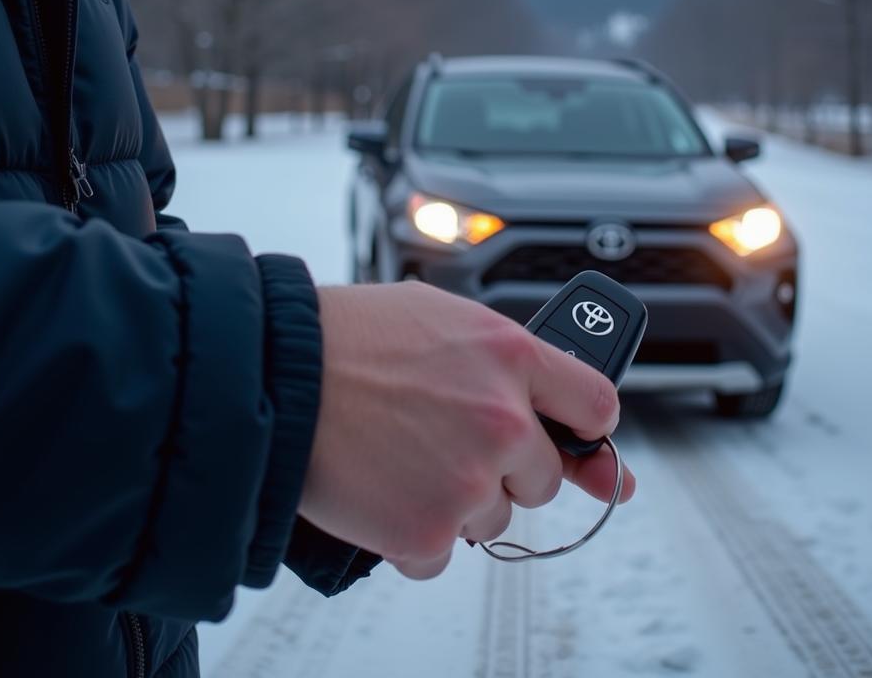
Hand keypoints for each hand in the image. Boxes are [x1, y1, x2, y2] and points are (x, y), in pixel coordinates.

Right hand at [299, 282, 635, 579]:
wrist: (274, 373)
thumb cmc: (348, 337)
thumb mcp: (440, 318)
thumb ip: (510, 362)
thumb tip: (566, 419)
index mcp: (511, 355)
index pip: (597, 407)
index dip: (584, 430)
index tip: (572, 442)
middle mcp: (502, 419)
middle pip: (543, 477)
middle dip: (504, 468)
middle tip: (445, 441)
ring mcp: (469, 479)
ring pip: (493, 518)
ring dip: (456, 500)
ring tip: (400, 456)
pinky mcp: (428, 530)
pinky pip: (444, 553)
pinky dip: (415, 533)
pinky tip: (382, 489)